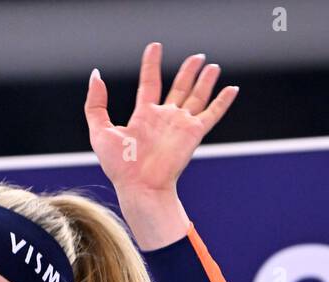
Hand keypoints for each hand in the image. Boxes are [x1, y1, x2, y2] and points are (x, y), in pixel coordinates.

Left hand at [83, 42, 236, 196]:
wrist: (140, 187)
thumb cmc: (119, 166)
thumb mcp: (99, 130)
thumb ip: (96, 104)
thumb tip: (97, 76)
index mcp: (143, 116)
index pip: (150, 83)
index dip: (152, 64)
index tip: (155, 47)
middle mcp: (164, 119)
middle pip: (180, 88)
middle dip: (188, 71)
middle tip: (198, 56)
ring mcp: (180, 125)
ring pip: (197, 97)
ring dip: (205, 81)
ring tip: (212, 65)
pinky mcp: (193, 133)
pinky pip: (212, 114)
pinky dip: (223, 101)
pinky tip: (232, 89)